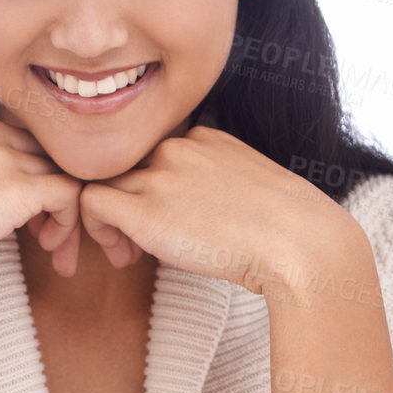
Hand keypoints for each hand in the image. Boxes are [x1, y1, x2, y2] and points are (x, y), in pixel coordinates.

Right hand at [0, 112, 89, 287]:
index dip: (30, 178)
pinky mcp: (17, 187)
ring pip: (63, 175)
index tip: (21, 216)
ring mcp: (4, 155)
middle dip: (53, 196)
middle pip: (47, 156)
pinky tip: (47, 247)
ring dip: (62, 215)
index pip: (23, 142)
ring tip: (49, 247)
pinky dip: (69, 223)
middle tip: (44, 235)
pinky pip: (70, 195)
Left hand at [77, 125, 360, 296]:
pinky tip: (124, 256)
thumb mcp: (250, 192)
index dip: (147, 191)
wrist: (301, 244)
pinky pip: (90, 203)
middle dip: (122, 207)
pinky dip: (96, 230)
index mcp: (204, 136)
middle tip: (135, 248)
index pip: (152, 155)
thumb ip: (214, 189)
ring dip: (108, 223)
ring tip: (128, 257)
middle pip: (123, 168)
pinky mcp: (146, 209)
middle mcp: (177, 145)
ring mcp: (160, 174)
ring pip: (100, 182)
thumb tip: (196, 218)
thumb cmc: (288, 232)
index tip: (164, 227)